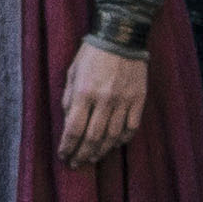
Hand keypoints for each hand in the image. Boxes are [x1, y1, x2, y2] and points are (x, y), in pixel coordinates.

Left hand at [57, 35, 151, 170]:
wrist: (122, 37)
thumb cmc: (92, 54)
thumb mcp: (72, 72)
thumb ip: (69, 98)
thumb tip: (68, 121)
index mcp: (84, 92)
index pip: (74, 128)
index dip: (68, 146)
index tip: (63, 156)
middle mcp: (104, 100)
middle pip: (93, 137)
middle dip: (82, 154)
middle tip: (76, 164)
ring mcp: (124, 101)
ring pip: (112, 136)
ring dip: (101, 150)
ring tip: (92, 158)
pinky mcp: (139, 100)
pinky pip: (131, 126)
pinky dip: (122, 139)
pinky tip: (114, 144)